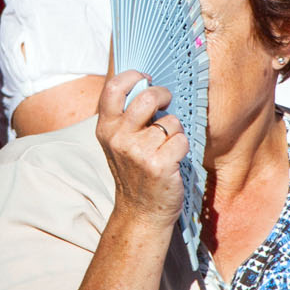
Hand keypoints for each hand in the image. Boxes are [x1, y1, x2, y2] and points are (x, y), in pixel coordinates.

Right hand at [96, 70, 188, 227]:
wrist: (141, 212)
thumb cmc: (135, 172)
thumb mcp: (119, 143)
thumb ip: (126, 117)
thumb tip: (148, 84)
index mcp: (106, 129)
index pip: (113, 88)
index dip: (133, 76)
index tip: (146, 79)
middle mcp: (119, 138)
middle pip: (147, 97)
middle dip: (163, 95)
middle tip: (166, 102)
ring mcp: (138, 152)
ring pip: (171, 121)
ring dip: (175, 130)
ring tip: (166, 146)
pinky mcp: (159, 165)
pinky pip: (182, 140)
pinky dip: (182, 147)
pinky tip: (173, 159)